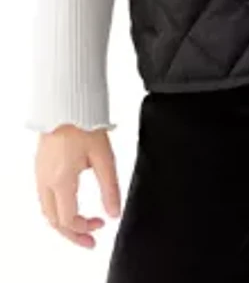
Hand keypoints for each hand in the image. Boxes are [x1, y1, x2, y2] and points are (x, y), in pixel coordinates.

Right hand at [34, 124, 120, 247]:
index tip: (101, 224)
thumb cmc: (84, 123)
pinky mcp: (39, 166)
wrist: (66, 102)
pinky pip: (44, 197)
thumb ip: (110, 187)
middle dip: (72, 233)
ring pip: (46, 210)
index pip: (68, 219)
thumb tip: (115, 212)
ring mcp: (40, 173)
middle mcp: (46, 180)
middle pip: (53, 221)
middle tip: (89, 240)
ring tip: (81, 225)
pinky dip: (56, 209)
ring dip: (63, 222)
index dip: (85, 228)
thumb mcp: (104, 157)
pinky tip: (70, 205)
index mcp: (61, 180)